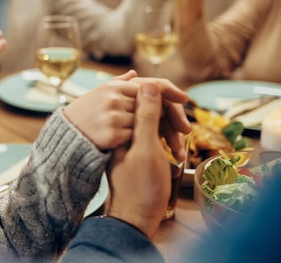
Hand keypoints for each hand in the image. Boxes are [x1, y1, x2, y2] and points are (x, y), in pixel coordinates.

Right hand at [62, 70, 139, 150]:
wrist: (68, 130)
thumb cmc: (87, 108)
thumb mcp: (99, 90)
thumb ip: (119, 82)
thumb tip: (134, 73)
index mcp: (112, 87)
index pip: (141, 90)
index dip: (143, 99)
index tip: (139, 106)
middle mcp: (113, 100)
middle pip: (143, 106)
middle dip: (139, 113)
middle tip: (130, 118)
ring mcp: (113, 118)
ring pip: (139, 121)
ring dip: (134, 126)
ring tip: (122, 127)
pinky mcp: (113, 136)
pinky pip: (132, 136)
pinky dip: (127, 137)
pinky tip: (118, 136)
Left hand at [106, 82, 171, 238]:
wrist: (133, 220)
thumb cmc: (140, 188)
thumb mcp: (145, 150)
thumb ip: (145, 117)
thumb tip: (147, 84)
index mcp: (117, 126)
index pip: (140, 95)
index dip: (164, 95)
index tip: (184, 100)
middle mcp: (119, 130)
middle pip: (147, 108)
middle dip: (169, 116)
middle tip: (186, 131)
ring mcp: (126, 141)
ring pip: (151, 123)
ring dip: (169, 130)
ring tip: (179, 147)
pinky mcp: (133, 152)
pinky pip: (151, 136)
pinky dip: (165, 141)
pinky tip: (174, 152)